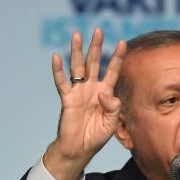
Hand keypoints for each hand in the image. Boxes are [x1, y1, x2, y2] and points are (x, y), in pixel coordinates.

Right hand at [44, 28, 126, 179]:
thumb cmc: (96, 136)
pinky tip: (56, 57)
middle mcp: (92, 88)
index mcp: (105, 93)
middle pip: (94, 63)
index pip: (113, 71)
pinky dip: (58, 70)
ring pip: (78, 67)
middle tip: (98, 30)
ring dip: (77, 51)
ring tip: (77, 35)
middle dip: (96, 46)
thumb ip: (113, 107)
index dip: (117, 57)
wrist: (79, 149)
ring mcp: (79, 92)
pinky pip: (62, 82)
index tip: (122, 42)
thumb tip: (104, 93)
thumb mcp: (112, 123)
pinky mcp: (67, 99)